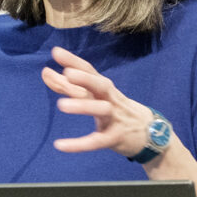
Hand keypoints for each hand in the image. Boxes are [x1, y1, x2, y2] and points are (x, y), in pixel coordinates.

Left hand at [40, 45, 156, 158]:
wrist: (151, 133)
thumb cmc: (116, 110)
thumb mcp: (95, 96)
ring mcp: (115, 118)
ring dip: (83, 106)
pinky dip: (78, 144)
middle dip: (85, 78)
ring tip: (61, 105)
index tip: (56, 52)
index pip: (90, 71)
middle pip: (100, 85)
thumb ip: (68, 86)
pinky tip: (60, 145)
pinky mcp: (115, 138)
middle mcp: (111, 99)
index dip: (74, 61)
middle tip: (67, 73)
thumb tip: (45, 72)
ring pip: (101, 110)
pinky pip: (96, 141)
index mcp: (104, 88)